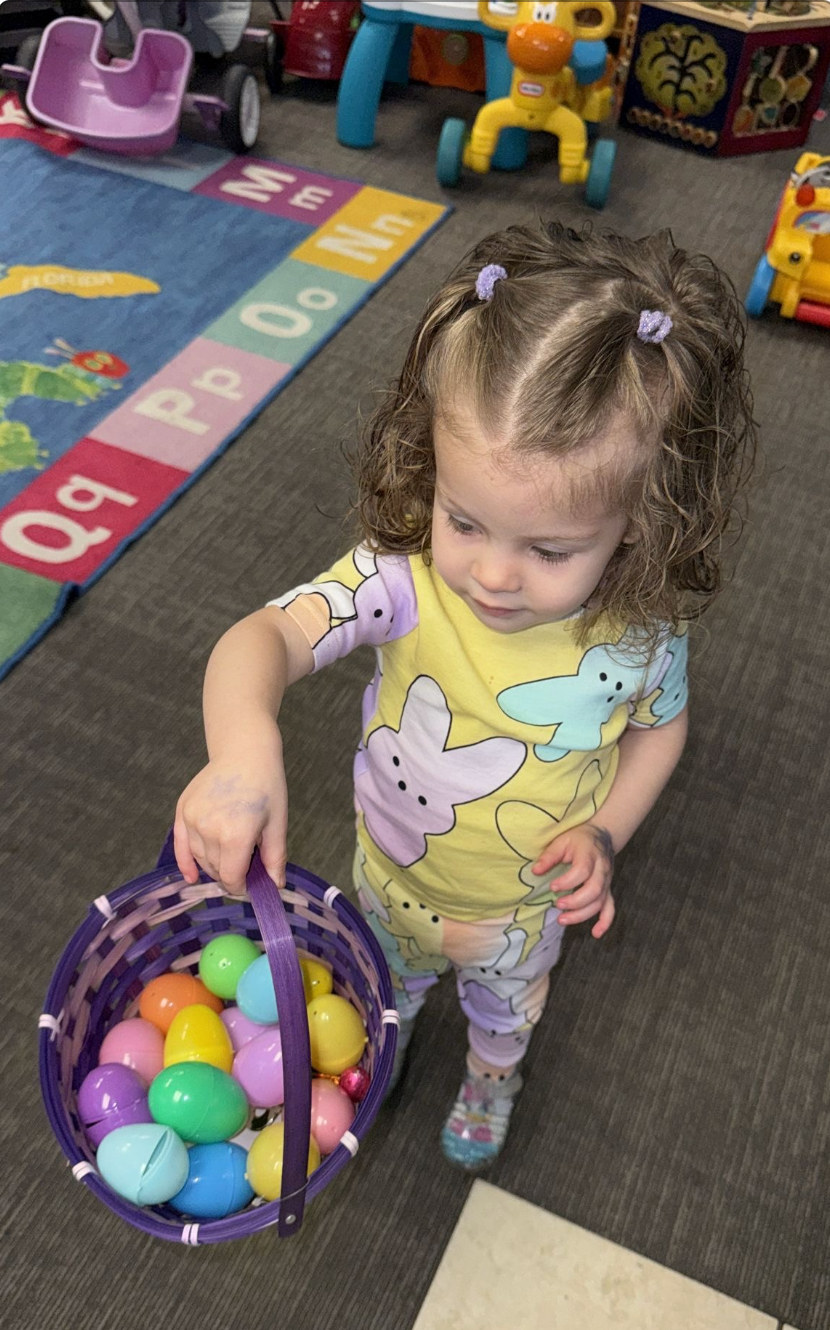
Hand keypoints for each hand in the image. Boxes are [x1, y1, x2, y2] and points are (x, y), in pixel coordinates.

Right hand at [173, 731, 287, 895]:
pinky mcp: (182, 811)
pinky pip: (180, 846)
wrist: (244, 752)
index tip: (252, 884)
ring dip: (214, 865)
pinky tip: (192, 875)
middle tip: (246, 864)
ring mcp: (192, 820)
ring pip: (200, 859)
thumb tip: (275, 886)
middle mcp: (209, 830)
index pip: (232, 878)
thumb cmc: (267, 785)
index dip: (243, 886)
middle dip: (231, 874)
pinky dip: (185, 863)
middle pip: (216, 870)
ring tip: (230, 854)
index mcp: (236, 836)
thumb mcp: (278, 823)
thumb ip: (274, 858)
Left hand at [531, 823, 614, 938]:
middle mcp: (602, 869)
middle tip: (557, 905)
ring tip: (562, 919)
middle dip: (575, 901)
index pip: (582, 871)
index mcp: (589, 854)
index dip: (567, 881)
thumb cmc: (578, 839)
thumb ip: (549, 856)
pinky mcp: (607, 889)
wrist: (601, 836)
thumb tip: (535, 871)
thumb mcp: (561, 841)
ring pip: (600, 902)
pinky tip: (595, 933)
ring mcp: (606, 881)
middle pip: (594, 890)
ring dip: (582, 914)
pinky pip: (610, 907)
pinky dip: (605, 922)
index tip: (552, 887)